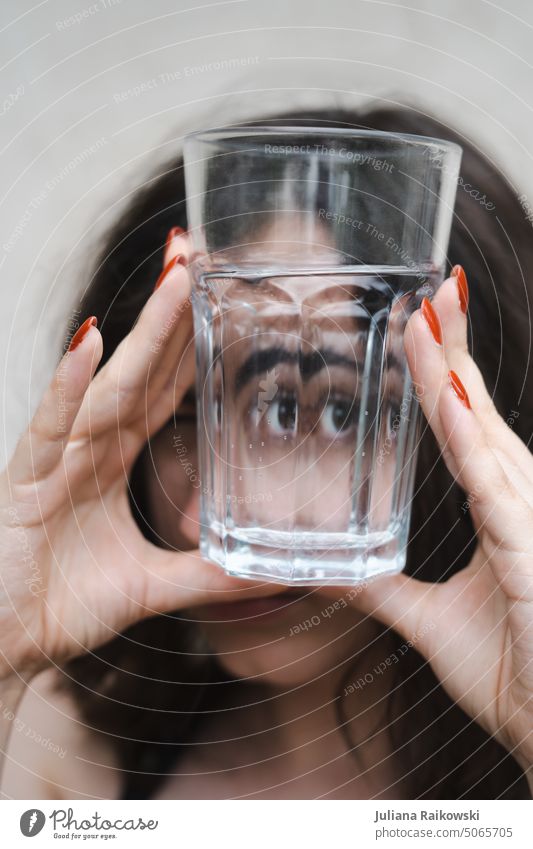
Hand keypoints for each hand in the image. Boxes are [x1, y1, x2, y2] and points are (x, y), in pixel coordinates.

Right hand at [0, 231, 278, 683]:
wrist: (3, 647)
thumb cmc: (57, 605)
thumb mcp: (151, 586)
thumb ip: (207, 574)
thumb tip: (269, 571)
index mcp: (113, 461)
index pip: (163, 390)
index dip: (193, 346)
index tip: (224, 300)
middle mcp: (88, 448)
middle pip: (143, 370)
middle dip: (175, 313)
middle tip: (206, 255)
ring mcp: (55, 458)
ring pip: (107, 384)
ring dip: (142, 331)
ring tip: (176, 277)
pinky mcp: (24, 482)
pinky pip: (49, 427)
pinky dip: (67, 386)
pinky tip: (88, 345)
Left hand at [345, 268, 532, 788]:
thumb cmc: (514, 674)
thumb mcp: (424, 621)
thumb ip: (376, 590)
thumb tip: (325, 572)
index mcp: (494, 506)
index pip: (464, 423)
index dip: (443, 370)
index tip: (420, 323)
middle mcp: (515, 499)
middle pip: (477, 408)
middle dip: (452, 345)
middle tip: (426, 285)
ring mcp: (526, 518)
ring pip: (483, 431)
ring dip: (453, 371)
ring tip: (427, 313)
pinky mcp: (528, 548)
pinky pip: (493, 486)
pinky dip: (470, 440)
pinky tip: (451, 399)